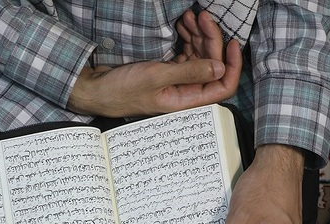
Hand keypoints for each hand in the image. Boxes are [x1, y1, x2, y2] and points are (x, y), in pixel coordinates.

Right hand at [67, 11, 241, 117]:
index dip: (233, 66)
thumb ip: (189, 72)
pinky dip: (188, 37)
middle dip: (211, 39)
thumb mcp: (156, 77)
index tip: (232, 42)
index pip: (223, 86)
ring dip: (199, 35)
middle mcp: (185, 91)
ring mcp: (177, 80)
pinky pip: (186, 52)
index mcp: (186, 100)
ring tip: (190, 16)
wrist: (97, 88)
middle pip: (212, 64)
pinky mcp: (167, 70)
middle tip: (202, 16)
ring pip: (200, 55)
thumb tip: (220, 68)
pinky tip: (183, 24)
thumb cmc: (122, 90)